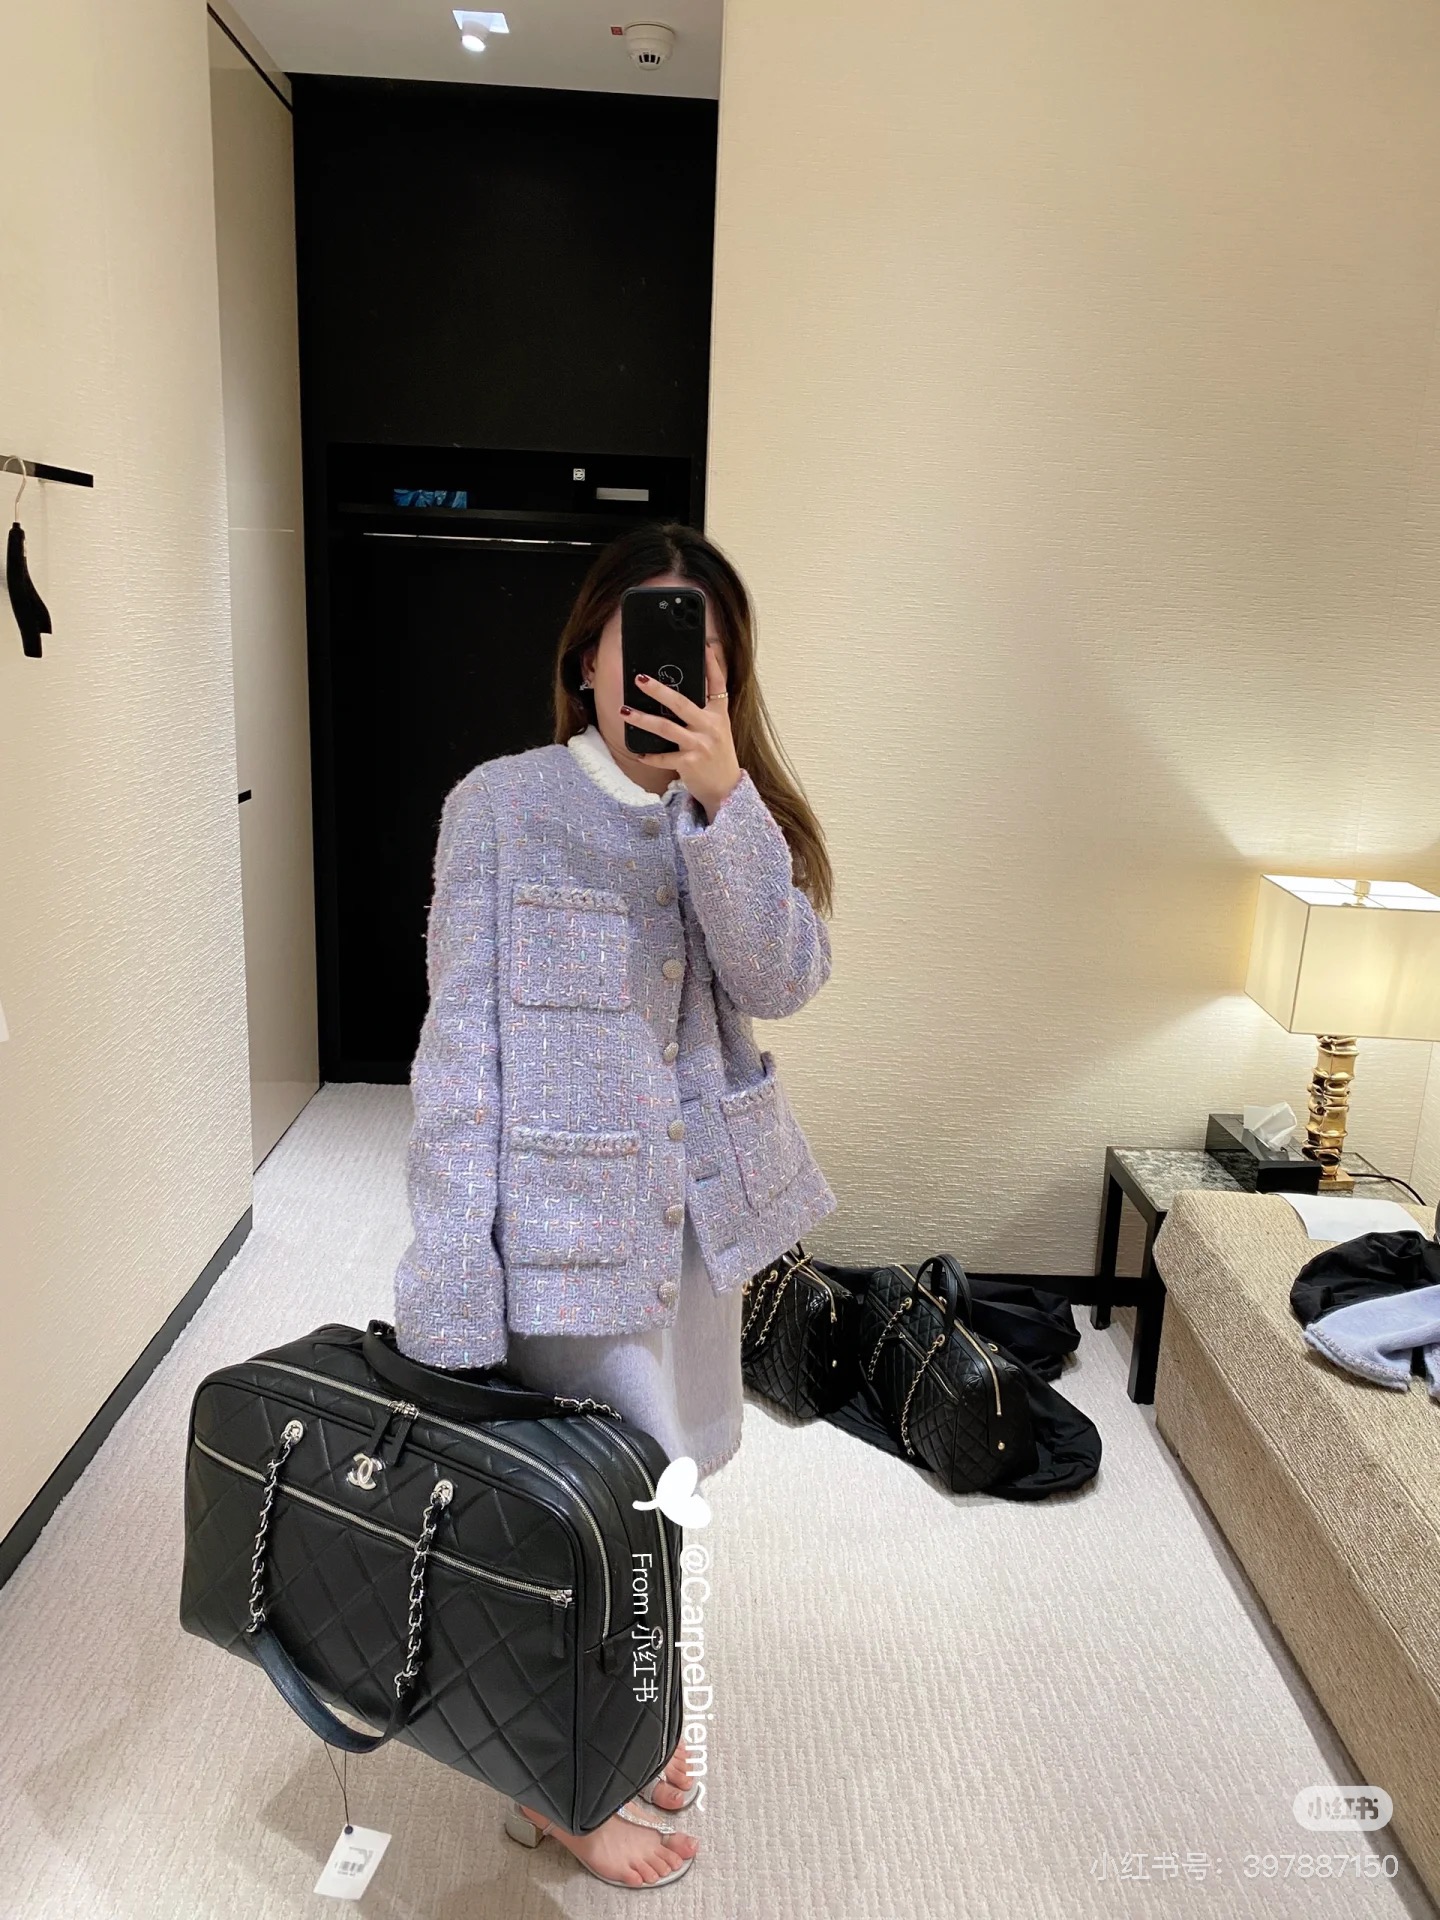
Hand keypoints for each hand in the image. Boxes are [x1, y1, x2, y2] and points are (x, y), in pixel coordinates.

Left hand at [621, 643, 741, 820]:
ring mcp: (700, 745)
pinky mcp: (689, 763)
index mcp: (718, 714)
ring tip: (624, 711)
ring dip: (642, 719)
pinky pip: (663, 757)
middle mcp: (711, 727)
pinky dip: (649, 755)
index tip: (705, 647)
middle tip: (640, 679)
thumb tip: (680, 692)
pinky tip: (638, 751)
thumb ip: (705, 709)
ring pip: (666, 728)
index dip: (712, 665)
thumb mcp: (718, 728)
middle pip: (682, 703)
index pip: (717, 685)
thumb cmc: (717, 755)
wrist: (725, 788)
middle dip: (658, 690)